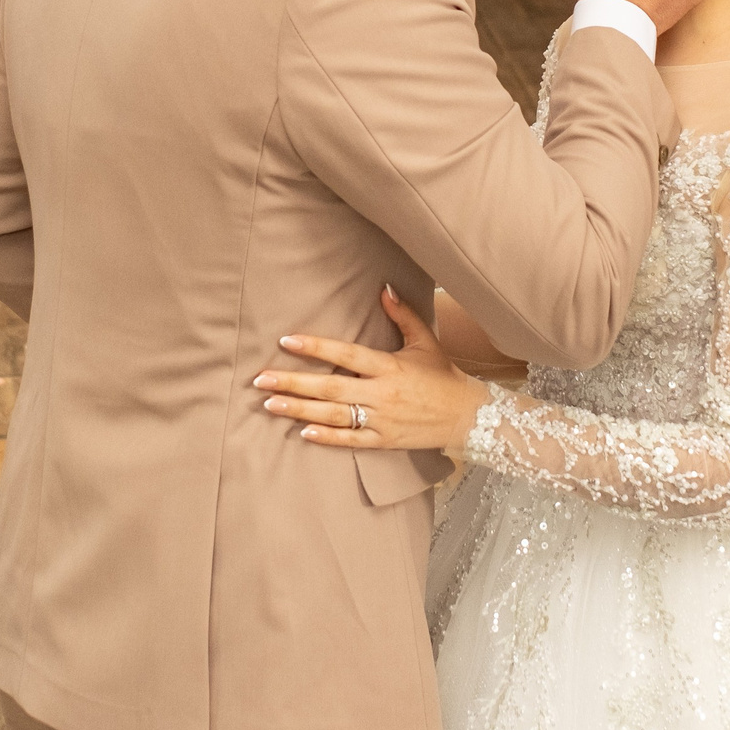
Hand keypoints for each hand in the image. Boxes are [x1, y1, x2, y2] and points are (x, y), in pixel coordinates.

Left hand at [255, 287, 488, 453]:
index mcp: (389, 366)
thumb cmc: (443, 376)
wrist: (468, 416)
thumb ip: (402, 315)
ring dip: (299, 410)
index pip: (346, 354)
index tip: (286, 340)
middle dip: (293, 383)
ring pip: (333, 415)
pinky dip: (327, 438)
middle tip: (261, 379)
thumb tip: (383, 288)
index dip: (316, 347)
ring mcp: (381, 420)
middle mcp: (382, 394)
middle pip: (330, 387)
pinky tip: (302, 432)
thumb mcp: (425, 341)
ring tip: (269, 404)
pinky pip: (350, 440)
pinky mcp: (384, 441)